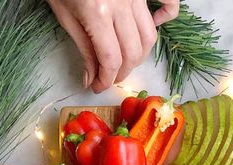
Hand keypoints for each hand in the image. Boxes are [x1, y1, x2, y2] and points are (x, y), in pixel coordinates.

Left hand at [47, 0, 179, 93]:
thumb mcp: (64, 14)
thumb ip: (83, 47)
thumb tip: (92, 78)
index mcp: (98, 13)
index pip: (111, 59)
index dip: (106, 80)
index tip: (98, 87)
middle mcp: (121, 5)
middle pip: (132, 53)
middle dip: (121, 72)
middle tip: (108, 77)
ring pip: (148, 37)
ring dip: (139, 56)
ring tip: (124, 60)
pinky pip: (168, 3)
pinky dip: (167, 15)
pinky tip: (155, 24)